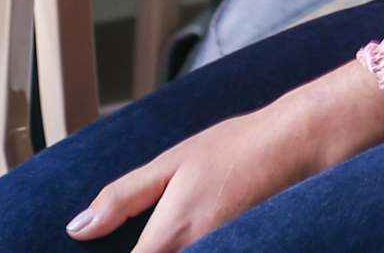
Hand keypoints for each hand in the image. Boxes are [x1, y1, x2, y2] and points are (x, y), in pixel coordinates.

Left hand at [69, 61, 383, 249]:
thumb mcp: (175, 160)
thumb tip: (79, 228)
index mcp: (168, 238)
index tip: (110, 249)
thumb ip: (122, 197)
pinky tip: (197, 239)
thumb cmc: (240, 145)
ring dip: (177, 251)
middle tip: (155, 234)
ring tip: (181, 230)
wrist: (304, 141)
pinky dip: (199, 251)